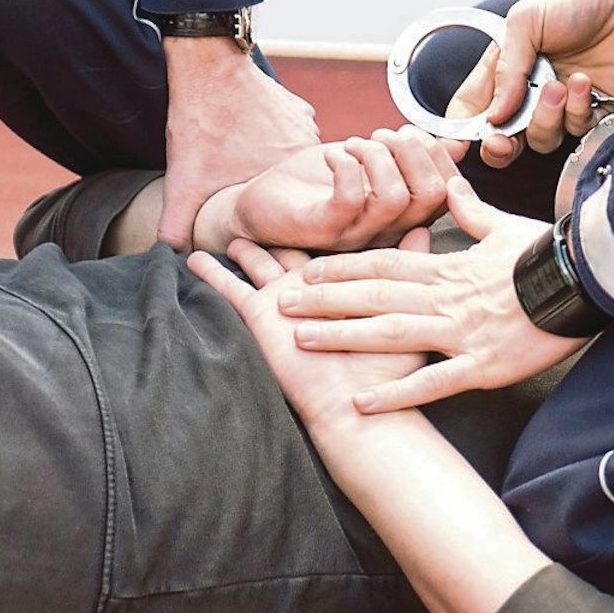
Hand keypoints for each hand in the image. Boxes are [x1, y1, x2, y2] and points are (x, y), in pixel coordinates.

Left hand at [159, 38, 321, 249]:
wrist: (207, 64)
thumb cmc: (201, 121)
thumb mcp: (184, 180)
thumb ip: (176, 224)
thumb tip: (168, 256)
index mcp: (290, 179)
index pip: (287, 213)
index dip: (265, 217)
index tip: (244, 211)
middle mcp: (309, 154)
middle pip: (289, 188)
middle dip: (267, 192)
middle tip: (238, 182)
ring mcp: (308, 128)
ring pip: (291, 163)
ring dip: (270, 166)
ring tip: (241, 160)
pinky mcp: (299, 109)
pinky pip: (291, 136)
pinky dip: (272, 139)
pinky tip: (247, 135)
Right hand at [188, 235, 432, 428]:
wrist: (354, 402)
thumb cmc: (386, 366)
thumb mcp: (404, 307)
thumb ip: (408, 265)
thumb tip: (424, 225)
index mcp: (345, 288)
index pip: (333, 252)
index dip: (325, 228)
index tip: (314, 210)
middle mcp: (313, 292)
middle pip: (291, 255)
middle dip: (279, 238)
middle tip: (264, 214)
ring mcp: (283, 302)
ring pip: (259, 264)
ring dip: (245, 250)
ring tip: (230, 235)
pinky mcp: (257, 314)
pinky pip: (228, 287)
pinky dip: (209, 272)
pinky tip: (190, 258)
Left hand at [194, 126, 458, 252]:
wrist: (257, 208)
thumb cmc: (315, 186)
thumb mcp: (369, 163)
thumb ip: (410, 156)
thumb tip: (457, 142)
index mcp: (401, 216)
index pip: (446, 191)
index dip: (436, 154)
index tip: (407, 133)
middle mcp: (386, 232)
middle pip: (431, 195)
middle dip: (413, 151)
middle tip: (381, 135)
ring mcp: (356, 235)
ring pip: (395, 198)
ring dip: (377, 156)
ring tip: (352, 144)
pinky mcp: (323, 231)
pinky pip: (350, 200)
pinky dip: (345, 165)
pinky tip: (331, 155)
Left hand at [280, 178, 587, 411]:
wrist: (587, 281)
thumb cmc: (549, 255)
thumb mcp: (506, 227)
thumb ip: (472, 210)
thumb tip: (450, 184)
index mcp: (448, 267)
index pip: (383, 263)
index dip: (341, 267)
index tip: (306, 269)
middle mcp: (444, 298)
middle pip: (372, 294)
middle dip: (323, 299)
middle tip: (278, 302)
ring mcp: (460, 332)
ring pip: (390, 332)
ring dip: (343, 336)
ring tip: (300, 341)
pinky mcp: (482, 366)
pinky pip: (432, 383)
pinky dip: (395, 393)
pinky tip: (361, 402)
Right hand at [464, 0, 613, 166]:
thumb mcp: (526, 22)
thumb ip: (506, 72)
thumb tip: (494, 117)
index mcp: (507, 68)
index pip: (474, 110)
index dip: (464, 132)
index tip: (461, 144)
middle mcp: (531, 90)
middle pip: (506, 138)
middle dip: (500, 147)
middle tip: (502, 142)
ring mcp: (564, 103)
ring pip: (543, 139)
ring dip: (546, 118)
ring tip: (558, 85)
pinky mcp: (598, 109)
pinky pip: (579, 131)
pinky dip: (578, 110)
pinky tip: (585, 81)